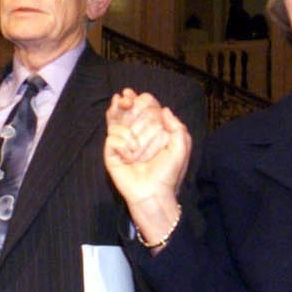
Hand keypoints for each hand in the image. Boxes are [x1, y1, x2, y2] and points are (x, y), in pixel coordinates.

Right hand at [104, 89, 188, 246]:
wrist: (154, 194)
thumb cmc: (168, 173)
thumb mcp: (181, 148)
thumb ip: (177, 127)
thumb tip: (164, 109)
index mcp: (151, 128)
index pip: (144, 105)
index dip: (139, 98)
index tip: (136, 97)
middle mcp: (135, 132)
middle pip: (127, 108)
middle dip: (128, 104)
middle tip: (127, 101)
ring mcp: (121, 142)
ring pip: (117, 121)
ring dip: (129, 130)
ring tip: (136, 147)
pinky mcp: (111, 153)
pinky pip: (112, 138)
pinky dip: (121, 144)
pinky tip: (128, 156)